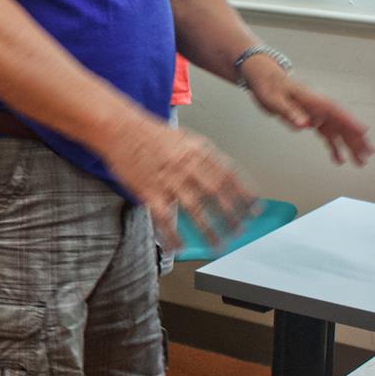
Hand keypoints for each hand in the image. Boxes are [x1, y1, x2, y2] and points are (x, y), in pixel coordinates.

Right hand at [98, 116, 255, 248]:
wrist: (120, 129)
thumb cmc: (150, 133)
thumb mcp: (185, 138)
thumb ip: (203, 156)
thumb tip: (222, 174)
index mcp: (198, 151)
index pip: (229, 175)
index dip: (244, 194)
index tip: (254, 209)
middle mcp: (187, 166)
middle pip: (216, 194)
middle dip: (231, 215)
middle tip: (240, 231)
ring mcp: (169, 180)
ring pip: (195, 210)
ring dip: (208, 230)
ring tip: (218, 245)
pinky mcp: (150, 192)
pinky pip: (165, 218)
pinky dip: (173, 235)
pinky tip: (180, 246)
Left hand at [243, 60, 374, 166]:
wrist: (264, 78)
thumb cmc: (270, 86)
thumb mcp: (275, 100)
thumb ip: (290, 112)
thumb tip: (304, 125)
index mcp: (313, 99)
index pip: (335, 111)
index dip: (349, 121)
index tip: (363, 131)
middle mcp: (319, 106)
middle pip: (341, 123)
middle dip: (355, 138)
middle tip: (368, 153)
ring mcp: (317, 113)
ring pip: (337, 131)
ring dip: (349, 145)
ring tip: (360, 161)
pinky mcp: (312, 119)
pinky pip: (326, 135)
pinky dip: (333, 147)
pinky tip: (339, 159)